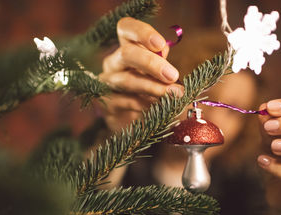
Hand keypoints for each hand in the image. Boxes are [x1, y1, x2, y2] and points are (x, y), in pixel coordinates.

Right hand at [98, 17, 183, 131]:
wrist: (133, 120)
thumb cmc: (148, 91)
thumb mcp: (157, 73)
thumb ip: (162, 62)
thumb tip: (166, 59)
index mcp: (126, 48)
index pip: (125, 28)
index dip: (141, 32)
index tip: (159, 44)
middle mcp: (113, 62)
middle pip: (126, 53)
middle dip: (151, 63)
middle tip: (173, 75)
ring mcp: (107, 83)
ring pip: (127, 80)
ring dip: (152, 86)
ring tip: (173, 94)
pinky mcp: (107, 105)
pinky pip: (125, 102)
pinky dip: (144, 104)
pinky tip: (158, 107)